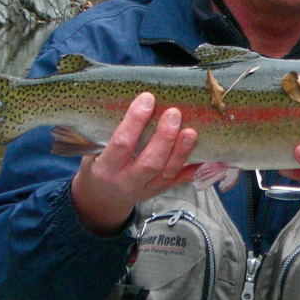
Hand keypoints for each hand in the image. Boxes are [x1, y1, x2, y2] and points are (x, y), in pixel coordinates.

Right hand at [70, 92, 197, 236]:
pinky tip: (205, 158)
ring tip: (191, 132)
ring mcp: (144, 189)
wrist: (100, 200)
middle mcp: (126, 181)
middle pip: (150, 162)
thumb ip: (110, 132)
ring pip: (167, 173)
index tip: (147, 98)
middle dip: (164, 138)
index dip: (135, 121)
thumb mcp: (93, 151)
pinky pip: (178, 182)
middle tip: (174, 113)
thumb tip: (138, 99)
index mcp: (105, 168)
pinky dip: (192, 170)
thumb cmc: (98, 165)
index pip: (121, 144)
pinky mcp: (158, 192)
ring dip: (181, 152)